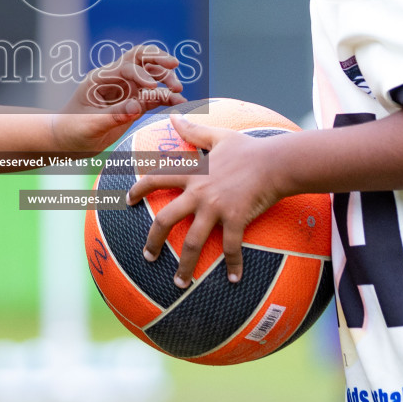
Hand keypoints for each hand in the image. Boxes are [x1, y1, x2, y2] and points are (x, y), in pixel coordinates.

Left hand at [50, 45, 185, 152]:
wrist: (67, 141)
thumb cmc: (71, 130)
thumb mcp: (89, 125)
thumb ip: (113, 115)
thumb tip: (137, 107)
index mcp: (101, 78)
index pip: (126, 67)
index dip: (141, 74)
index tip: (152, 88)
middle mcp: (116, 80)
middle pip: (140, 59)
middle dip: (158, 60)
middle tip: (174, 67)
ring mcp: (126, 91)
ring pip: (151, 76)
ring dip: (165, 79)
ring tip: (178, 91)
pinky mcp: (134, 105)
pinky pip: (154, 97)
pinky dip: (167, 98)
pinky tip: (180, 103)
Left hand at [130, 114, 281, 287]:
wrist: (275, 162)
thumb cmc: (248, 149)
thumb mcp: (218, 136)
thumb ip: (194, 130)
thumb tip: (174, 117)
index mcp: (193, 173)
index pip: (156, 179)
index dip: (138, 189)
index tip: (127, 200)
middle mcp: (199, 192)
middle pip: (166, 219)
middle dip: (153, 241)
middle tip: (147, 256)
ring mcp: (216, 208)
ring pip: (193, 242)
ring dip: (185, 266)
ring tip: (179, 284)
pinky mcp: (236, 219)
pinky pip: (230, 248)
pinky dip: (232, 266)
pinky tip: (234, 280)